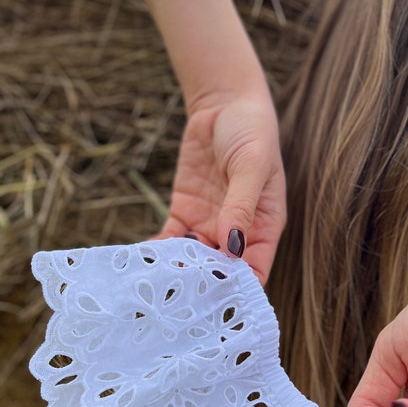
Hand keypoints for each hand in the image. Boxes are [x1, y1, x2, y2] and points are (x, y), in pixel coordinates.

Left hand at [155, 90, 285, 283]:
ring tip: (156, 284)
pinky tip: (143, 261)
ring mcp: (209, 224)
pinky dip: (157, 251)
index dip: (236, 290)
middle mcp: (237, 233)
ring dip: (176, 271)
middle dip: (201, 286)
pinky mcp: (184, 212)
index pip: (253, 271)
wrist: (224, 103)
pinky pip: (170, 239)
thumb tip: (232, 246)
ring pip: (192, 260)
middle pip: (219, 272)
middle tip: (177, 299)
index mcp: (264, 228)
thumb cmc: (252, 132)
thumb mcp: (252, 166)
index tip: (215, 303)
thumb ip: (241, 206)